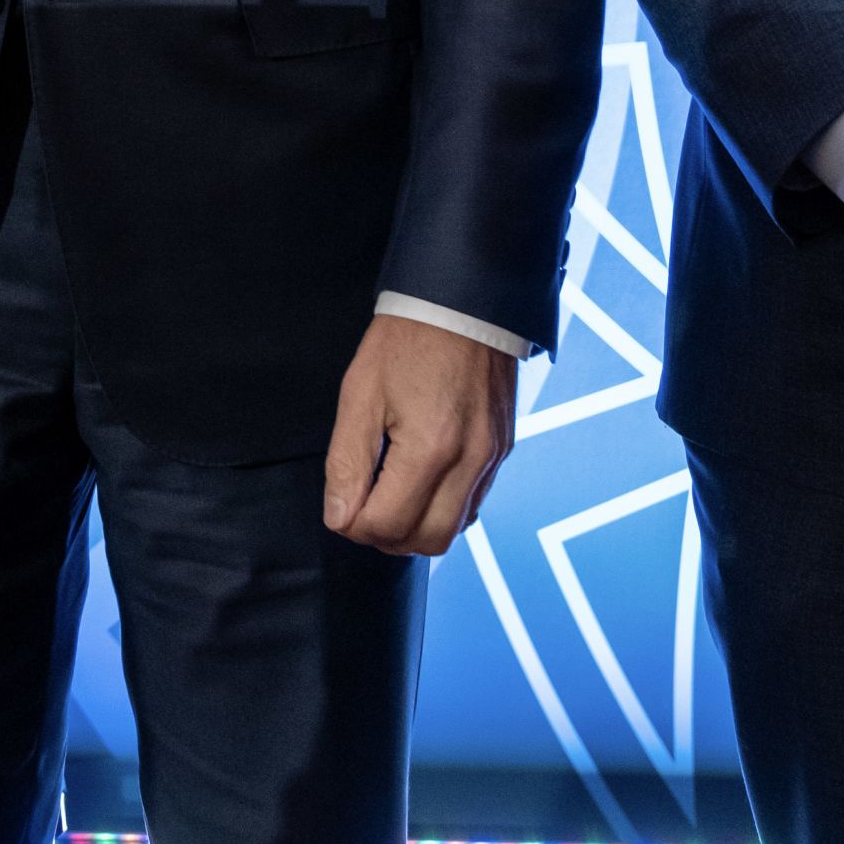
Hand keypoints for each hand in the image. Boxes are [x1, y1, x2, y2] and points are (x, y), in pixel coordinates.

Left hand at [322, 315, 518, 556]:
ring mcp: (492, 458)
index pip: (387, 524)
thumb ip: (348, 463)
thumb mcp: (361, 394)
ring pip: (454, 530)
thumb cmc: (408, 341)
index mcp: (430, 448)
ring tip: (389, 495)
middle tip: (363, 506)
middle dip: (387, 536)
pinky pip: (473, 505)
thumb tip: (340, 517)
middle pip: (427, 541)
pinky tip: (421, 482)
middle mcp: (470, 461)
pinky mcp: (502, 450)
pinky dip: (443, 509)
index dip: (353, 524)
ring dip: (417, 527)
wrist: (463, 302)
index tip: (341, 503)